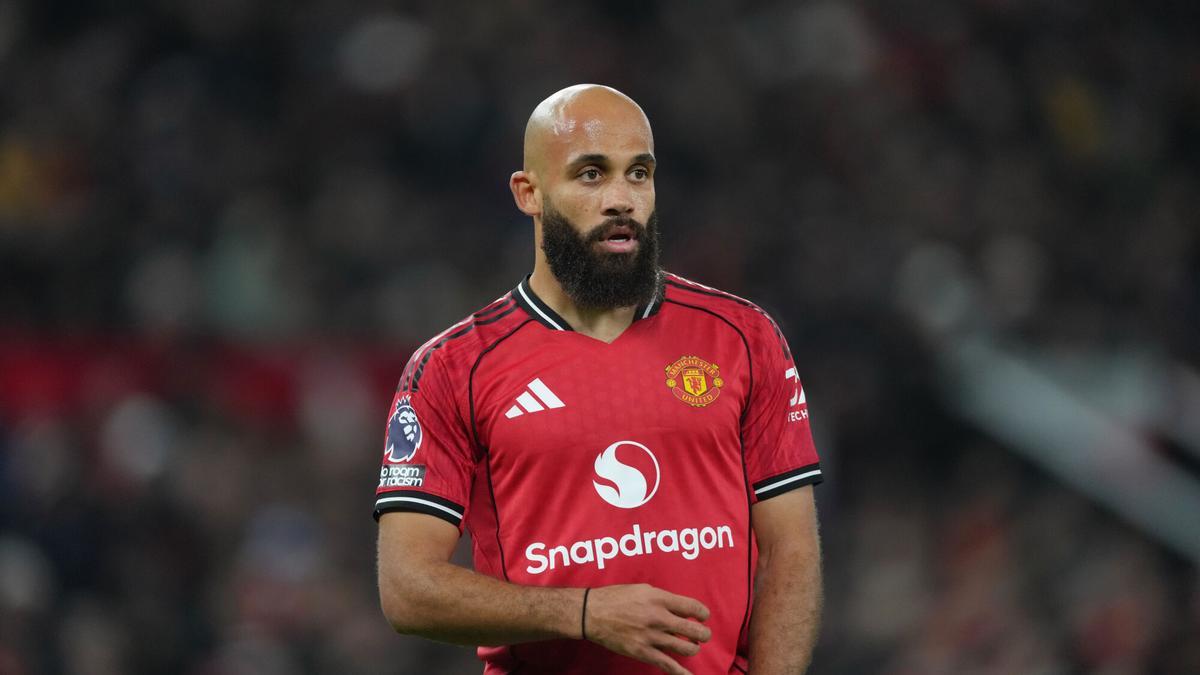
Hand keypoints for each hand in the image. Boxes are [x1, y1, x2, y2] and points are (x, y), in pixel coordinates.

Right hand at [583, 584, 711, 674]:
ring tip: (691, 646)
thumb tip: (680, 612)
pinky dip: (681, 673)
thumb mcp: (643, 589)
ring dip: (693, 648)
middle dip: (703, 634)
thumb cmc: (616, 598)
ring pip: (686, 648)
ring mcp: (651, 637)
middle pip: (694, 630)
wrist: (592, 613)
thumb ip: (663, 600)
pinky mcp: (643, 652)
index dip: (703, 614)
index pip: (693, 607)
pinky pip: (668, 665)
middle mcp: (658, 617)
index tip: (703, 617)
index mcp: (659, 598)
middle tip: (702, 634)